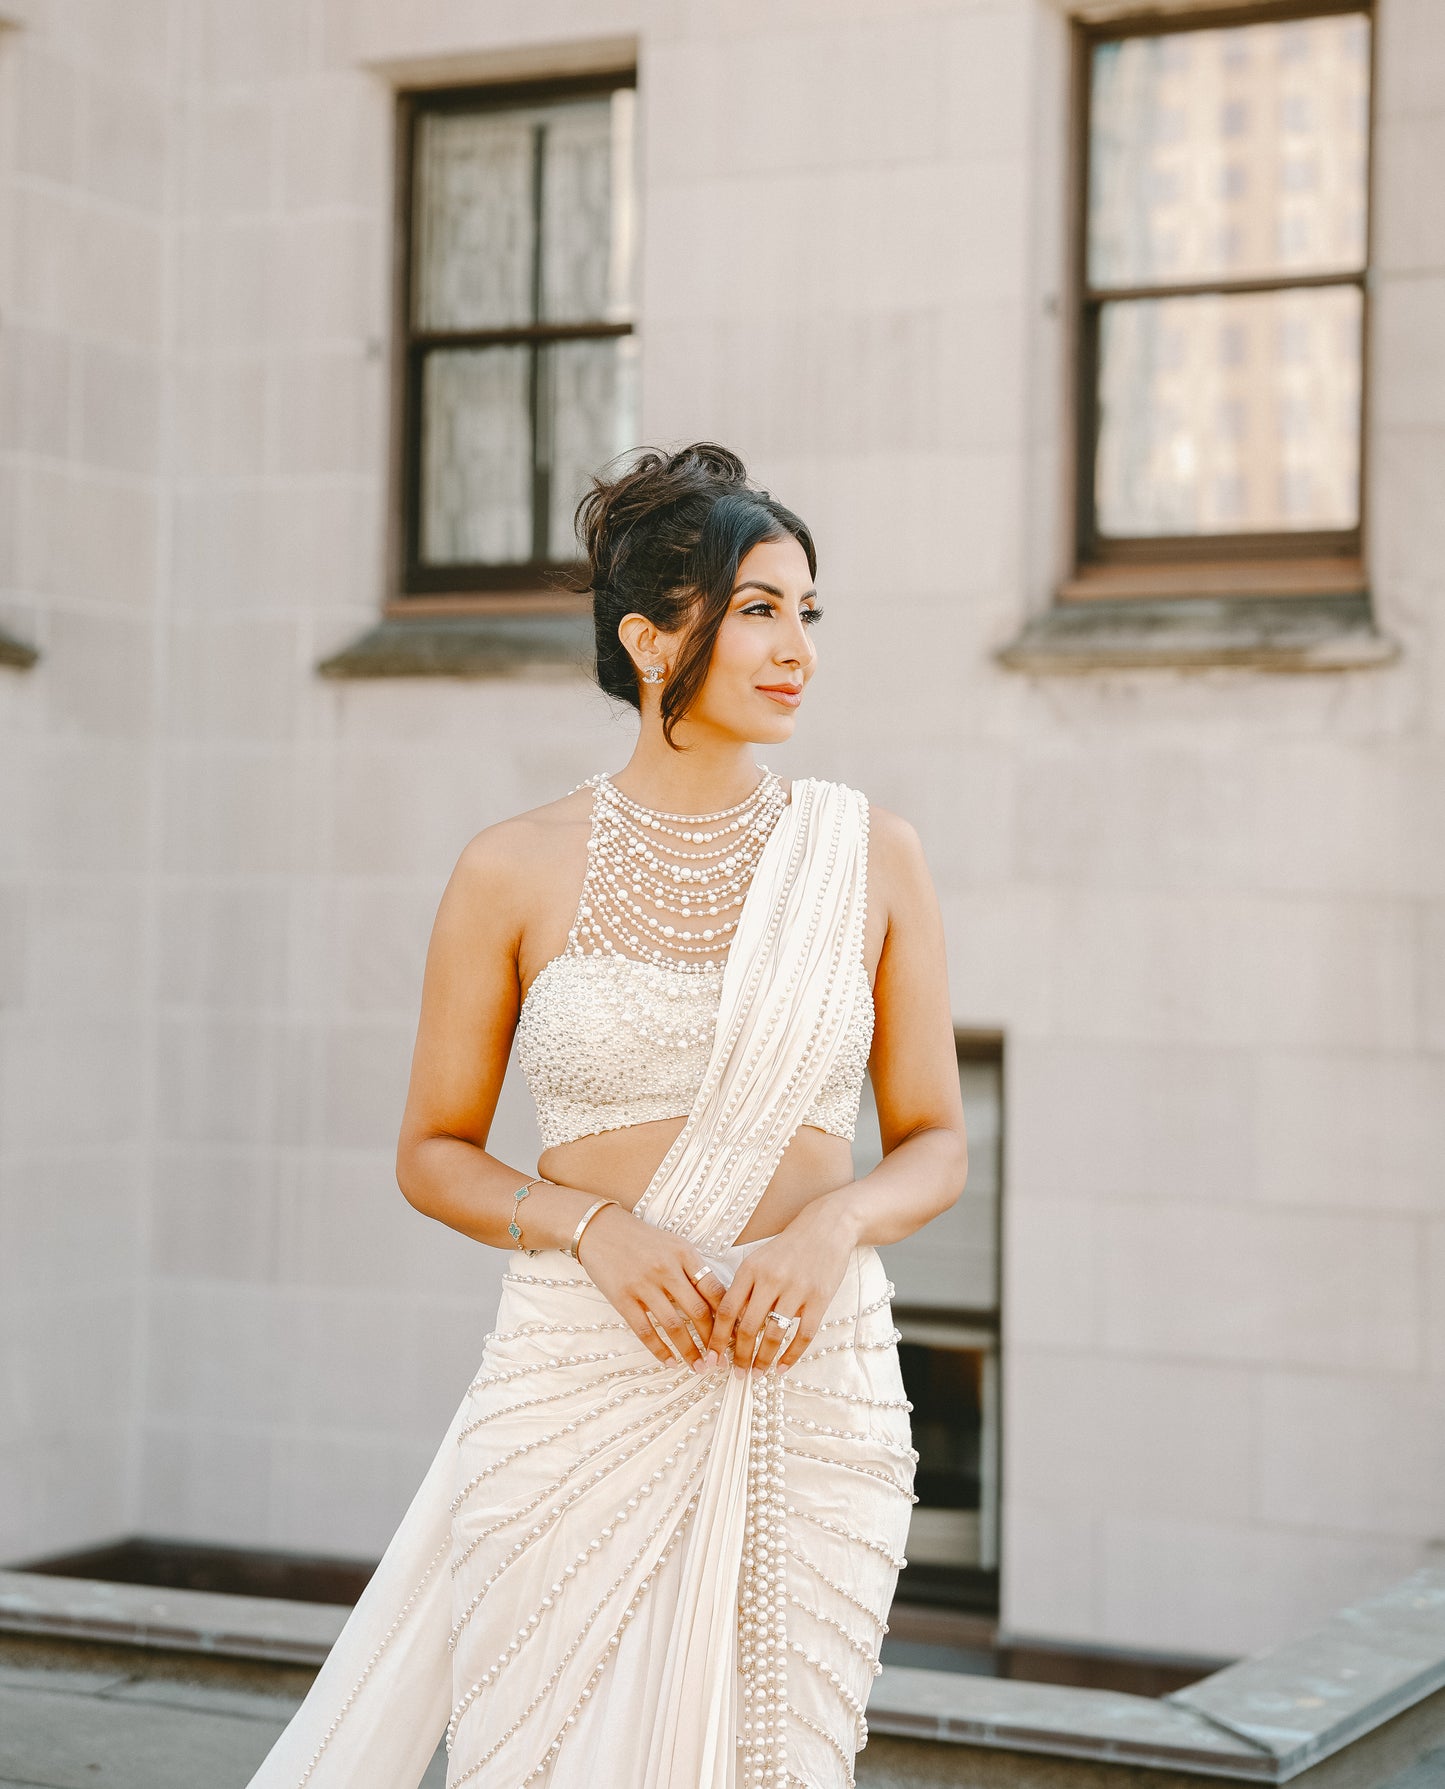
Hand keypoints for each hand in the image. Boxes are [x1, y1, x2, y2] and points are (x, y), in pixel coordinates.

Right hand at [575, 1205, 726, 1369]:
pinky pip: (645, 1331)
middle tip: (720, 1360)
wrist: (601, 1229)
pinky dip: (660, 1350)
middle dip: (713, 1340)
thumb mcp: (674, 1245)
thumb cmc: (642, 1239)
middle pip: (698, 1311)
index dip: (728, 1316)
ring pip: (674, 1325)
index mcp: (684, 1254)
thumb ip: (694, 1269)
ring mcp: (644, 1284)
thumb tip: (718, 1303)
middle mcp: (667, 1268)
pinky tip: (670, 1362)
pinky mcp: (623, 1298)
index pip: (714, 1290)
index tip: (736, 1335)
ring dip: (690, 1351)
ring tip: (699, 1367)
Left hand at [709, 1196, 857, 1374]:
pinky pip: (803, 1335)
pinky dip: (791, 1356)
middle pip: (748, 1327)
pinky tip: (783, 1368)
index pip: (727, 1310)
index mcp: (750, 1269)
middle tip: (737, 1373)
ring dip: (764, 1359)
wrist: (826, 1227)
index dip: (717, 1338)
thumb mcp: (759, 1260)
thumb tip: (730, 1328)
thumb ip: (745, 1289)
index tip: (712, 1359)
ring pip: (775, 1334)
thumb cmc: (788, 1247)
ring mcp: (796, 1289)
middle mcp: (771, 1279)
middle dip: (740, 1356)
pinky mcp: (820, 1298)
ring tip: (758, 1373)